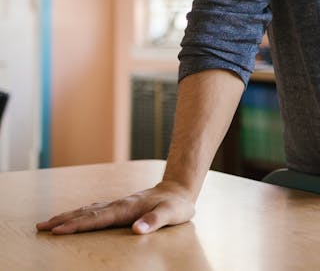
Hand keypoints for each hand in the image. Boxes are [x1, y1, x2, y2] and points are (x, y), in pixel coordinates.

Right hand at [36, 180, 196, 234]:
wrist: (179, 189)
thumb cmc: (176, 205)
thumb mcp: (172, 214)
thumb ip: (155, 221)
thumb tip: (137, 230)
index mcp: (127, 208)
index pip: (97, 219)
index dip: (77, 225)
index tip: (58, 230)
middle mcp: (118, 205)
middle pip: (86, 213)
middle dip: (63, 220)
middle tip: (40, 227)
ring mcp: (117, 204)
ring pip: (87, 210)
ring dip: (67, 216)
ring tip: (47, 222)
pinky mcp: (119, 206)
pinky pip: (94, 210)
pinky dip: (79, 214)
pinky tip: (72, 216)